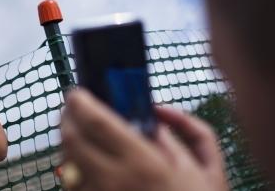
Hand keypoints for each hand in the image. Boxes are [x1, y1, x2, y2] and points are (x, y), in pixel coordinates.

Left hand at [61, 88, 228, 190]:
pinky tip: (87, 163)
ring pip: (66, 163)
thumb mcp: (208, 168)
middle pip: (71, 140)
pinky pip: (72, 187)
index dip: (79, 102)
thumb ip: (188, 129)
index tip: (78, 92)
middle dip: (67, 118)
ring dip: (68, 143)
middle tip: (74, 109)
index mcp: (144, 164)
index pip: (96, 122)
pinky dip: (73, 169)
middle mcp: (115, 183)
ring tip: (81, 134)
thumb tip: (158, 110)